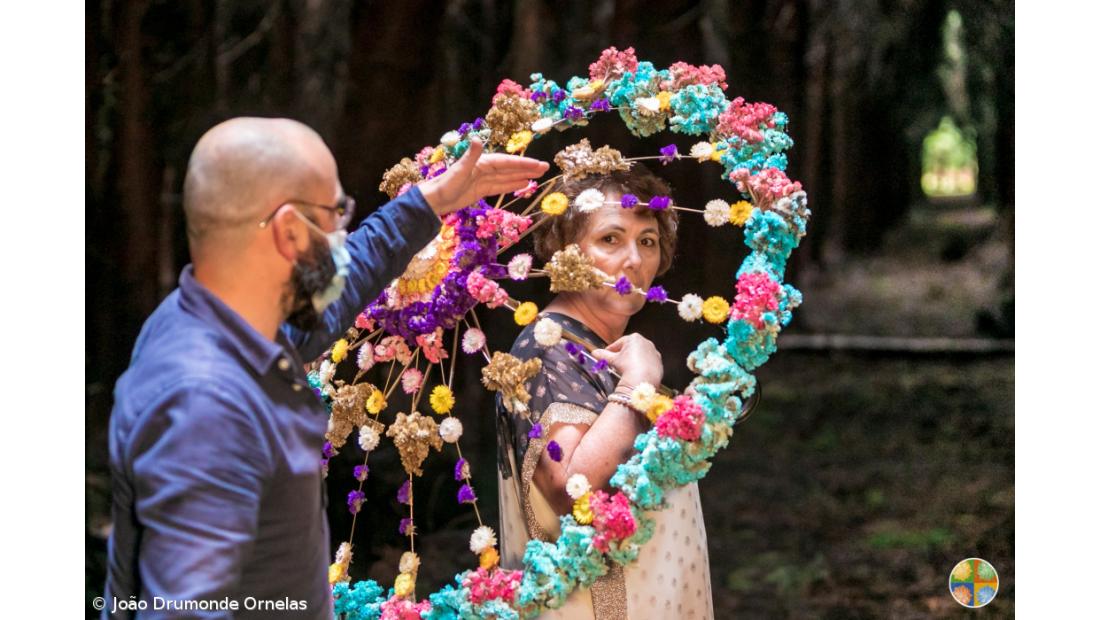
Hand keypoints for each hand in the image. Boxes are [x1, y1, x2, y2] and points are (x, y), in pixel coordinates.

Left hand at [417, 138, 549, 215]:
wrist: (435, 200)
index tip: (538, 164)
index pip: (507, 162)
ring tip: (539, 175)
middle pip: (510, 168)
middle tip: (545, 168)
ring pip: (507, 177)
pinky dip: (512, 185)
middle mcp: (485, 169)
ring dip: (523, 175)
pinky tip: (523, 184)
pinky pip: (501, 186)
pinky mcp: (482, 190)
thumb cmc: (445, 184)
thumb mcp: (459, 170)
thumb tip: (477, 139)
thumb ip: (470, 156)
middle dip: (527, 167)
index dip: (523, 163)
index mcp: (482, 162)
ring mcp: (484, 179)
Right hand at [591, 333, 662, 387]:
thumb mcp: (613, 360)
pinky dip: (642, 366)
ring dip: (633, 360)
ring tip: (626, 369)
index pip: (619, 343)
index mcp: (634, 338)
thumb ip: (603, 355)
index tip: (606, 355)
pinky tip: (636, 373)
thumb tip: (594, 352)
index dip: (611, 349)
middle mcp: (646, 342)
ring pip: (640, 355)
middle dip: (623, 355)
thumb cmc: (628, 366)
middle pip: (631, 348)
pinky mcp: (659, 362)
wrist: (642, 379)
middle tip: (616, 363)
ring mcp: (654, 352)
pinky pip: (648, 363)